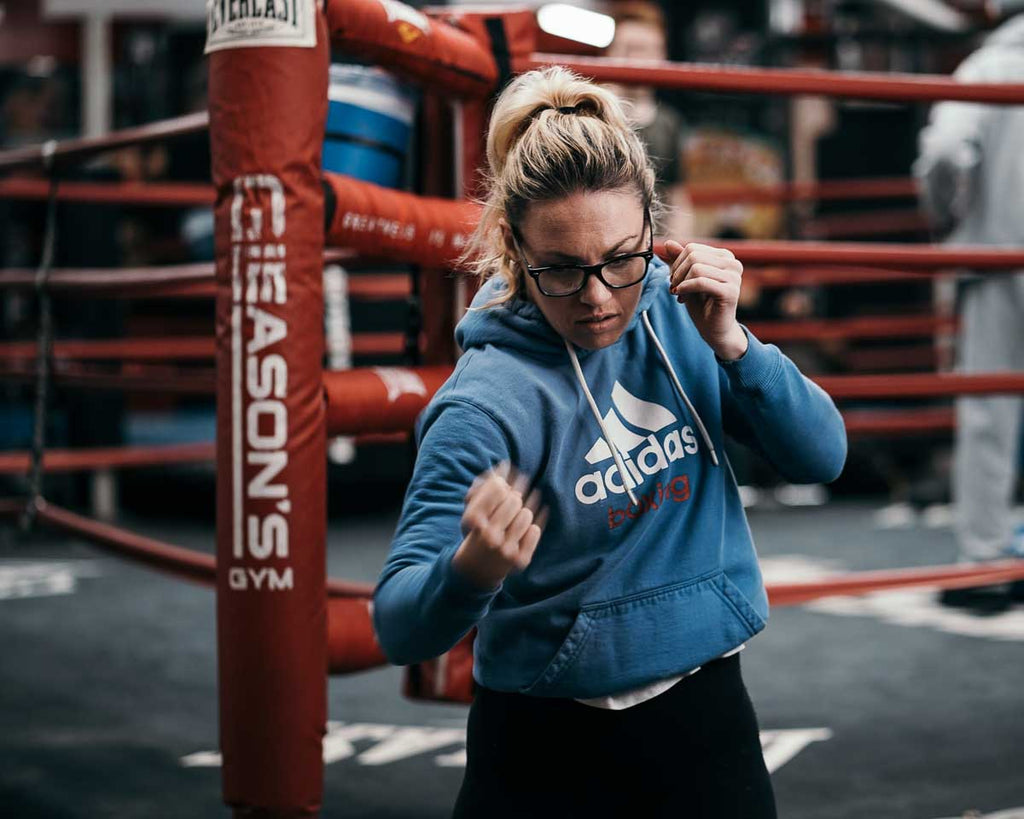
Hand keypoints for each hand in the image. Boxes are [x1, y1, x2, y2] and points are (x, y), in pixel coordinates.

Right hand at [451, 463, 546, 590]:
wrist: (476, 569)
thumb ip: (485, 487)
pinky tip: (531, 522)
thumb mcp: (472, 510)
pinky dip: (535, 524)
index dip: (504, 482)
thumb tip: (505, 465)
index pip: (497, 487)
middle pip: (514, 499)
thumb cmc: (476, 531)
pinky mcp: (520, 560)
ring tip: (520, 512)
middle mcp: (488, 536)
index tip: (505, 484)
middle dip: (515, 496)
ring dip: (525, 510)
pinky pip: (536, 530)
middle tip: (515, 497)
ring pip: (526, 514)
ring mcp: (505, 550)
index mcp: (472, 520)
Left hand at [665, 240, 747, 360]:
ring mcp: (734, 277)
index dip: (677, 264)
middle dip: (677, 272)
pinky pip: (701, 282)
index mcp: (725, 256)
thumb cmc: (701, 304)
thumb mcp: (687, 279)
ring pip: (696, 268)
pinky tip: (681, 297)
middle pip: (693, 256)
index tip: (674, 280)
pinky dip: (686, 289)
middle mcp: (733, 263)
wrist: (714, 329)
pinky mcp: (730, 291)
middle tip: (674, 288)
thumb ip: (680, 260)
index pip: (692, 248)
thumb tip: (669, 242)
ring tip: (678, 294)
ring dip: (681, 282)